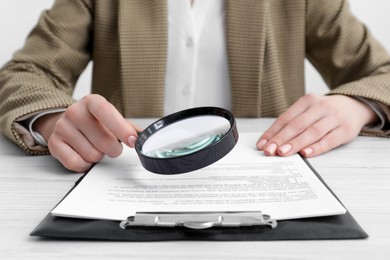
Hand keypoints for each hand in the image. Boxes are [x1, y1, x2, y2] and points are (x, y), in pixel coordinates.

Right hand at [34, 94, 141, 171]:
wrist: (67, 122)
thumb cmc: (94, 122)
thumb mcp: (111, 118)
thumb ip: (128, 127)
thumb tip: (145, 137)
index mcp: (92, 102)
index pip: (106, 112)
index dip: (121, 128)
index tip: (132, 141)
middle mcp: (74, 112)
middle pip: (104, 142)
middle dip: (113, 149)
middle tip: (110, 145)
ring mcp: (62, 127)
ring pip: (92, 155)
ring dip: (98, 156)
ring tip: (94, 146)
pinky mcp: (54, 144)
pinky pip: (77, 163)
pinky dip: (85, 164)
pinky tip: (84, 154)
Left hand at [256, 94, 377, 156]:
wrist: (355, 106)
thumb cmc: (324, 112)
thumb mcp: (309, 110)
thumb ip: (293, 123)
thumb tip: (271, 142)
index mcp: (307, 101)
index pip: (286, 118)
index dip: (272, 132)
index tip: (262, 144)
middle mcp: (320, 107)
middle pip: (297, 124)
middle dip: (281, 139)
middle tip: (269, 151)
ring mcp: (334, 118)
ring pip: (312, 132)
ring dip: (296, 143)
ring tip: (283, 153)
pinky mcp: (346, 130)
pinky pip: (329, 140)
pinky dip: (317, 147)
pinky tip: (305, 153)